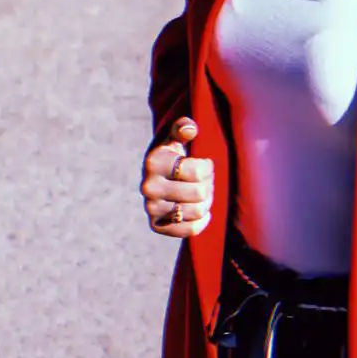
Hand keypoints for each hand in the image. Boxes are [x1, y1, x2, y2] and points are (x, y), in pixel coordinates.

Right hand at [141, 117, 213, 238]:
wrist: (157, 175)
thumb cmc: (172, 153)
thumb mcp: (175, 136)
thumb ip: (183, 127)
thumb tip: (190, 129)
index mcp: (154, 162)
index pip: (198, 172)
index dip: (208, 169)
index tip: (204, 165)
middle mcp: (148, 187)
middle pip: (199, 193)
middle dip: (208, 186)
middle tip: (205, 181)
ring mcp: (151, 208)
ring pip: (196, 211)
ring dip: (207, 203)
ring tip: (203, 194)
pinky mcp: (156, 225)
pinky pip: (189, 230)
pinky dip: (201, 221)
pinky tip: (202, 211)